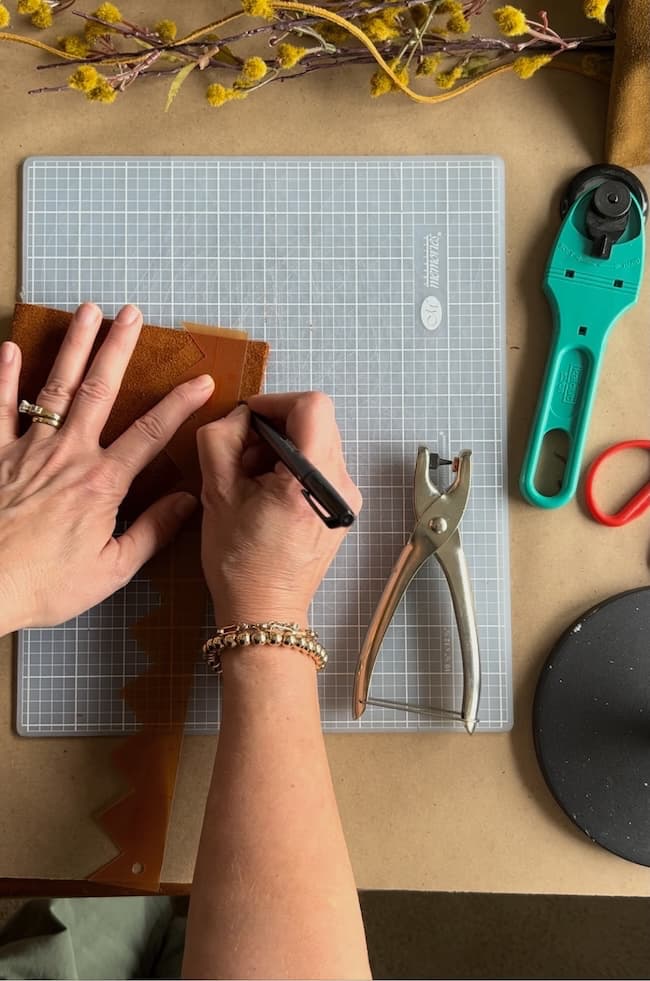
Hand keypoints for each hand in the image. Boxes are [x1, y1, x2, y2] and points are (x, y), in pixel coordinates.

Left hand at [0, 303, 214, 632]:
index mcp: (102, 483)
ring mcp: (27, 449)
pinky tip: (11, 348)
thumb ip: (152, 532)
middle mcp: (68, 454)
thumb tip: (188, 502)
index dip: (179, 404)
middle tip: (132, 314)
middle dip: (119, 348)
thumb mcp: (112, 569)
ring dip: (74, 346)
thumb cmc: (44, 584)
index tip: (201, 381)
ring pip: (55, 386)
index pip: (150, 434)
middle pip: (99, 390)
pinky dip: (5, 377)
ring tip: (87, 311)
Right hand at [197, 392, 361, 627]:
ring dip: (284, 446)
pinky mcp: (343, 508)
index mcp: (312, 480)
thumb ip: (221, 439)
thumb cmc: (240, 562)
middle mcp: (341, 485)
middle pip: (316, 422)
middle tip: (244, 454)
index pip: (312, 406)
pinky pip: (322, 466)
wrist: (264, 610)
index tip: (249, 419)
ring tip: (254, 477)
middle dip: (275, 427)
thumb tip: (238, 416)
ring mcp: (347, 498)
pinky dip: (294, 466)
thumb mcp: (216, 493)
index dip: (275, 402)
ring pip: (318, 442)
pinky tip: (270, 491)